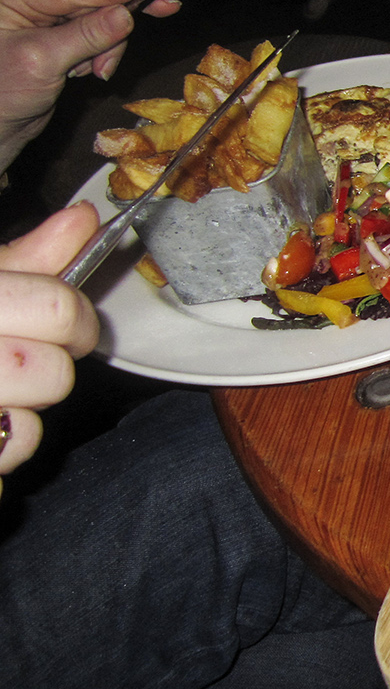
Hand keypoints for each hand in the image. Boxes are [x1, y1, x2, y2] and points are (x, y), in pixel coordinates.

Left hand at [0, 0, 181, 172]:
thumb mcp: (43, 61)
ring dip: (104, 48)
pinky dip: (98, 55)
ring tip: (93, 72)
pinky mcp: (56, 39)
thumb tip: (125, 15)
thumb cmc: (2, 94)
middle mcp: (28, 1)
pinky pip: (92, 37)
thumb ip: (86, 35)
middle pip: (89, 2)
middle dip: (110, 29)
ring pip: (97, 21)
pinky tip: (85, 71)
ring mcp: (43, 20)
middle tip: (131, 43)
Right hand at [0, 204, 100, 474]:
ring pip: (28, 428)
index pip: (58, 309)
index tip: (60, 321)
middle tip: (11, 360)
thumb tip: (83, 219)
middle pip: (54, 373)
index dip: (73, 317)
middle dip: (45, 368)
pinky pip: (0, 469)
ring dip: (14, 416)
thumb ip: (21, 259)